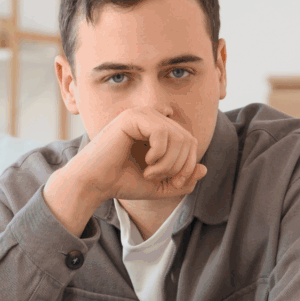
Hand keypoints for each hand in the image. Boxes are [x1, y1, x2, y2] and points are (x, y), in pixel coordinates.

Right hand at [71, 106, 207, 202]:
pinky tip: (146, 163)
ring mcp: (141, 114)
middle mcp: (152, 117)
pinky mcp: (132, 116)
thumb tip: (204, 168)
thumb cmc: (122, 182)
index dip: (189, 165)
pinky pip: (163, 132)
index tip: (176, 183)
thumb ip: (182, 180)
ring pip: (178, 136)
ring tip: (152, 174)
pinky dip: (159, 153)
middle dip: (181, 165)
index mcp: (158, 129)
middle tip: (163, 180)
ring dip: (169, 162)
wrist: (95, 184)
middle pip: (188, 139)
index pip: (190, 141)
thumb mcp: (160, 186)